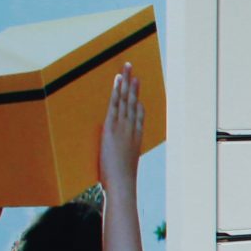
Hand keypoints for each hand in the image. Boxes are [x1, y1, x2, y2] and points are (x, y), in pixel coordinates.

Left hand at [99, 66, 143, 192]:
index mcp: (136, 138)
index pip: (139, 114)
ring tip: (126, 68)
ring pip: (125, 100)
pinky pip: (115, 105)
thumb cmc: (121, 180)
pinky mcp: (112, 127)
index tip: (137, 89)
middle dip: (133, 85)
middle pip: (133, 102)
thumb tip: (118, 161)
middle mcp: (132, 129)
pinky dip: (117, 91)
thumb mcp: (123, 167)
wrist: (122, 183)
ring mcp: (123, 126)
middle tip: (132, 69)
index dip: (137, 100)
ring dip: (126, 82)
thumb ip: (121, 159)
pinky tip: (117, 81)